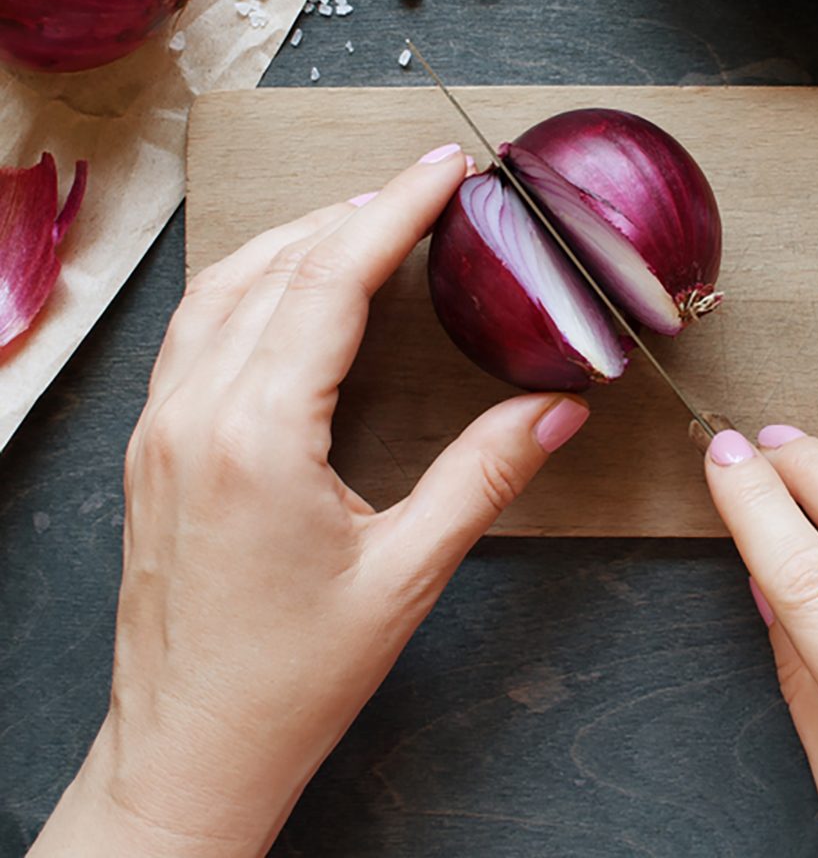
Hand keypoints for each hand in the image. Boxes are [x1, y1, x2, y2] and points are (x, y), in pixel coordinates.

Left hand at [31, 144, 589, 857]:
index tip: (445, 168)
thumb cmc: (291, 677)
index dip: (398, 210)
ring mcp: (163, 424)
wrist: (189, 752)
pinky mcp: (155, 443)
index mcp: (259, 434)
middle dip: (358, 210)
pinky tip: (290, 285)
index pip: (333, 279)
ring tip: (368, 219)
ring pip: (227, 285)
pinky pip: (199, 326)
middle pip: (279, 265)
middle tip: (427, 187)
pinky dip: (253, 280)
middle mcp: (196, 412)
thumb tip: (558, 407)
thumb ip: (486, 473)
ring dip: (299, 237)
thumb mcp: (408, 572)